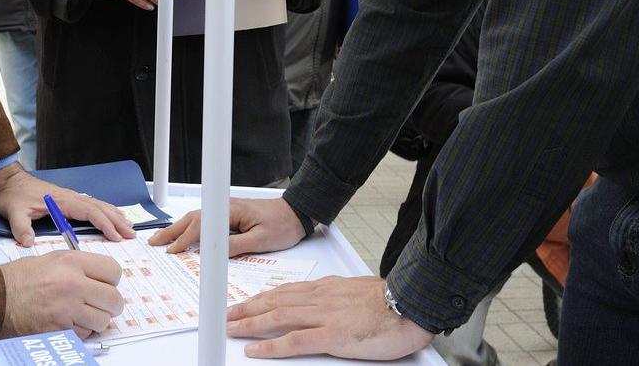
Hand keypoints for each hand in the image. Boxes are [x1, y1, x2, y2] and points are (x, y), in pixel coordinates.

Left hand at [0, 163, 135, 245]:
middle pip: (100, 208)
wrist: (9, 181)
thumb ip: (21, 227)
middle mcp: (70, 197)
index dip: (104, 224)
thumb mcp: (14, 212)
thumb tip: (28, 242)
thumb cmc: (13, 195)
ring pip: (98, 205)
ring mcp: (70, 197)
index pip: (90, 212)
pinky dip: (105, 211)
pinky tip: (112, 216)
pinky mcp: (68, 200)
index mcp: (62, 200)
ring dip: (114, 215)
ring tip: (129, 226)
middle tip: (132, 234)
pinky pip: (92, 205)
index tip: (116, 236)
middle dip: (117, 221)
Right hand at [0, 251, 125, 338]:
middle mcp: (73, 285)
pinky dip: (81, 331)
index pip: (114, 271)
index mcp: (72, 263)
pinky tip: (68, 322)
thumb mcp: (51, 259)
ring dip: (97, 320)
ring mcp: (68, 309)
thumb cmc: (19, 279)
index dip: (111, 279)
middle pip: (114, 299)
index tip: (106, 284)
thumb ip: (79, 266)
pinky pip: (85, 334)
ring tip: (83, 314)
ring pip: (103, 321)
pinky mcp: (60, 330)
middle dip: (110, 304)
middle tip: (101, 303)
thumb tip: (100, 278)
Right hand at [146, 197, 305, 255]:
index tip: (172, 250)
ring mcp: (226, 210)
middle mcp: (225, 207)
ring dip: (178, 228)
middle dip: (172, 231)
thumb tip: (210, 253)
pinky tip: (185, 234)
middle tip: (154, 242)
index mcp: (230, 211)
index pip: (201, 225)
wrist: (297, 213)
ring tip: (163, 239)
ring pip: (197, 219)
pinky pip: (205, 221)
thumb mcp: (260, 240)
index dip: (184, 239)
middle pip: (192, 218)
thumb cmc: (282, 225)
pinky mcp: (230, 215)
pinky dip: (190, 228)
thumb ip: (235, 246)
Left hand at [227, 275, 433, 359]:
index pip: (286, 291)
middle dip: (247, 309)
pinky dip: (271, 346)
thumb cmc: (391, 301)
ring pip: (277, 317)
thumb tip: (327, 300)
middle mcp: (320, 298)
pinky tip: (256, 350)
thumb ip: (337, 295)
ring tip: (231, 328)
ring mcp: (324, 316)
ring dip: (250, 323)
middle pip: (274, 302)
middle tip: (227, 315)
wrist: (411, 304)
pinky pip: (295, 341)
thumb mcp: (357, 291)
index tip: (247, 302)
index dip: (262, 297)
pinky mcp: (333, 335)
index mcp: (326, 288)